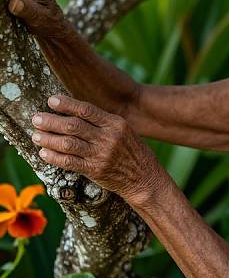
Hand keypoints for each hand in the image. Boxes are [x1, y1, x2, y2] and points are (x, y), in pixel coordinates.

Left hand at [31, 94, 165, 203]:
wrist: (144, 177)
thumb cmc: (132, 151)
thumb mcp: (124, 130)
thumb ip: (103, 122)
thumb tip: (74, 112)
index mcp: (116, 124)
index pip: (87, 110)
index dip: (67, 104)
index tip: (51, 100)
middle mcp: (108, 138)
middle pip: (73, 126)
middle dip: (51, 121)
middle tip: (36, 118)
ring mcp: (101, 155)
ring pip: (68, 143)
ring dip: (48, 139)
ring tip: (35, 135)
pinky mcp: (95, 170)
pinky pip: (69, 162)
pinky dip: (54, 157)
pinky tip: (43, 153)